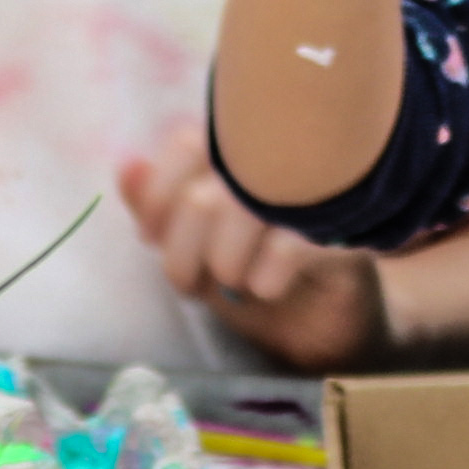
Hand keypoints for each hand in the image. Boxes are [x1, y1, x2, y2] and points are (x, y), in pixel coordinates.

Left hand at [117, 126, 384, 370]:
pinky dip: (263, 279)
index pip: (186, 145)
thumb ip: (157, 205)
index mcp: (242, 150)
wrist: (323, 323)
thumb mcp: (194, 243)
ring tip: (235, 284)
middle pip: (203, 193)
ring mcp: (314, 192)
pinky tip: (268, 288)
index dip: (156, 196)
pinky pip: (286, 247)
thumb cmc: (254, 271)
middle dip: (183, 252)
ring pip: (239, 213)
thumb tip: (126, 165)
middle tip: (193, 281)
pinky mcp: (342, 232)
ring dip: (224, 266)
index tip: (151, 236)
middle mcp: (279, 159)